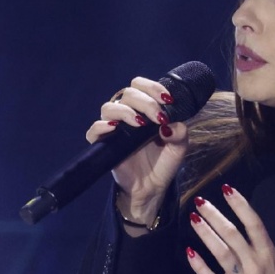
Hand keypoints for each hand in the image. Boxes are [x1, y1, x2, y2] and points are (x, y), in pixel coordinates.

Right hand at [86, 76, 192, 229]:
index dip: (153, 87)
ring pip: (109, 107)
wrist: (152, 187)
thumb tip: (168, 125)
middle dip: (145, 102)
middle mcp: (127, 114)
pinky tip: (114, 129)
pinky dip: (101, 126)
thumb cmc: (164, 163)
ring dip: (125, 111)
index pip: (141, 86)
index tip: (167, 100)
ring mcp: (114, 128)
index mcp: (145, 109)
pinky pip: (94, 130)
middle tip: (159, 118)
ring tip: (139, 124)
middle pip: (128, 93)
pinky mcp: (103, 144)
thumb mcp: (179, 147)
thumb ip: (180, 132)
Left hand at [187, 186, 274, 273]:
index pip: (254, 224)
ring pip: (221, 253)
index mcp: (269, 254)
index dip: (241, 205)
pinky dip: (199, 267)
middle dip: (215, 216)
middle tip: (199, 200)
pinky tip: (189, 252)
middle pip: (233, 235)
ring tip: (193, 219)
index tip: (227, 189)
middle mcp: (254, 264)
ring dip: (206, 235)